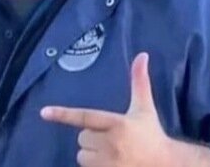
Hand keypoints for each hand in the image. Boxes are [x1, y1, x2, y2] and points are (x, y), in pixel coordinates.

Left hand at [40, 52, 174, 166]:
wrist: (166, 165)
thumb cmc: (151, 134)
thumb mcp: (144, 108)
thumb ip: (139, 82)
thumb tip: (142, 54)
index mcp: (118, 124)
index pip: (85, 117)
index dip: (63, 114)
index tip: (43, 113)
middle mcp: (112, 144)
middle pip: (82, 138)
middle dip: (92, 139)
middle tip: (112, 140)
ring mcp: (109, 163)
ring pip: (82, 156)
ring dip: (92, 155)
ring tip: (112, 154)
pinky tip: (111, 164)